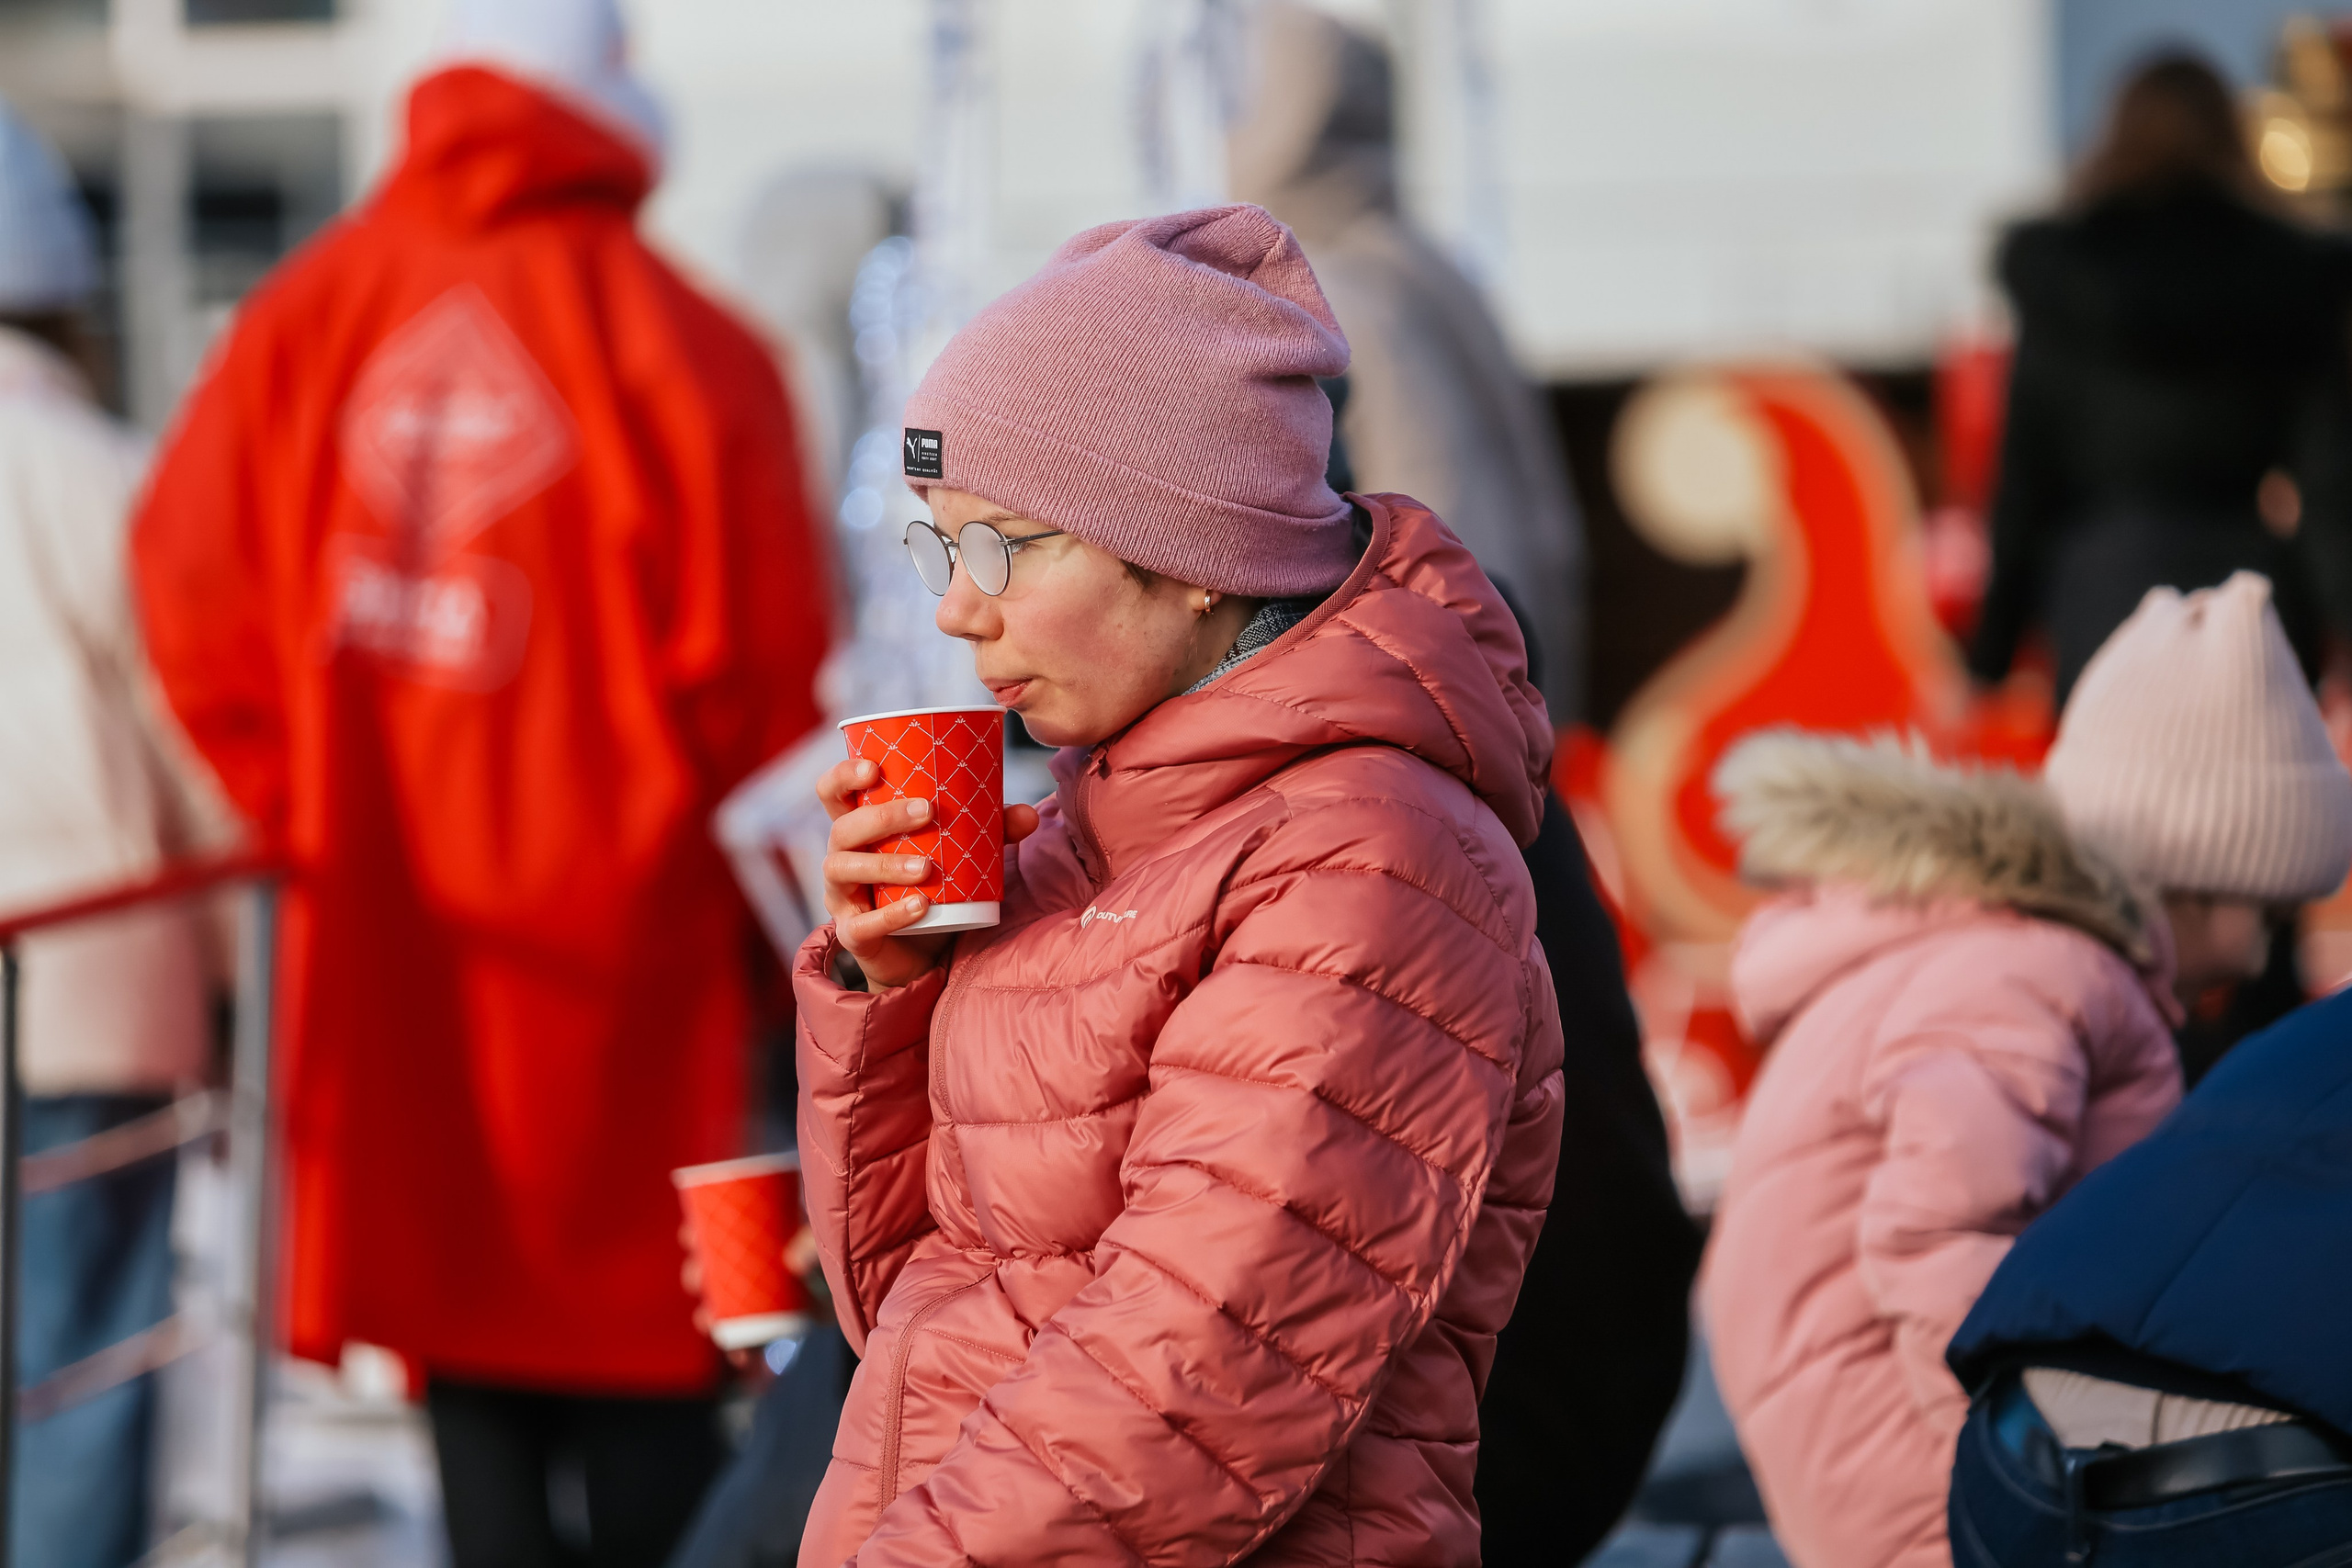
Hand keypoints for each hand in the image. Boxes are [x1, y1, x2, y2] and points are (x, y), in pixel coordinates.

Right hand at [816, 757, 1038, 988]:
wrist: (922, 951)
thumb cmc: (932, 885)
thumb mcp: (961, 851)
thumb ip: (992, 831)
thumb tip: (1029, 813)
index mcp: (858, 827)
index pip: (833, 792)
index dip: (844, 775)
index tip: (875, 768)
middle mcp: (842, 856)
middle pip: (843, 828)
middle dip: (882, 817)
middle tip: (927, 812)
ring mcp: (843, 896)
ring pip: (844, 869)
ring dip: (885, 864)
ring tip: (926, 866)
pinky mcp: (853, 933)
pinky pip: (861, 923)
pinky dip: (891, 914)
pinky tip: (920, 906)